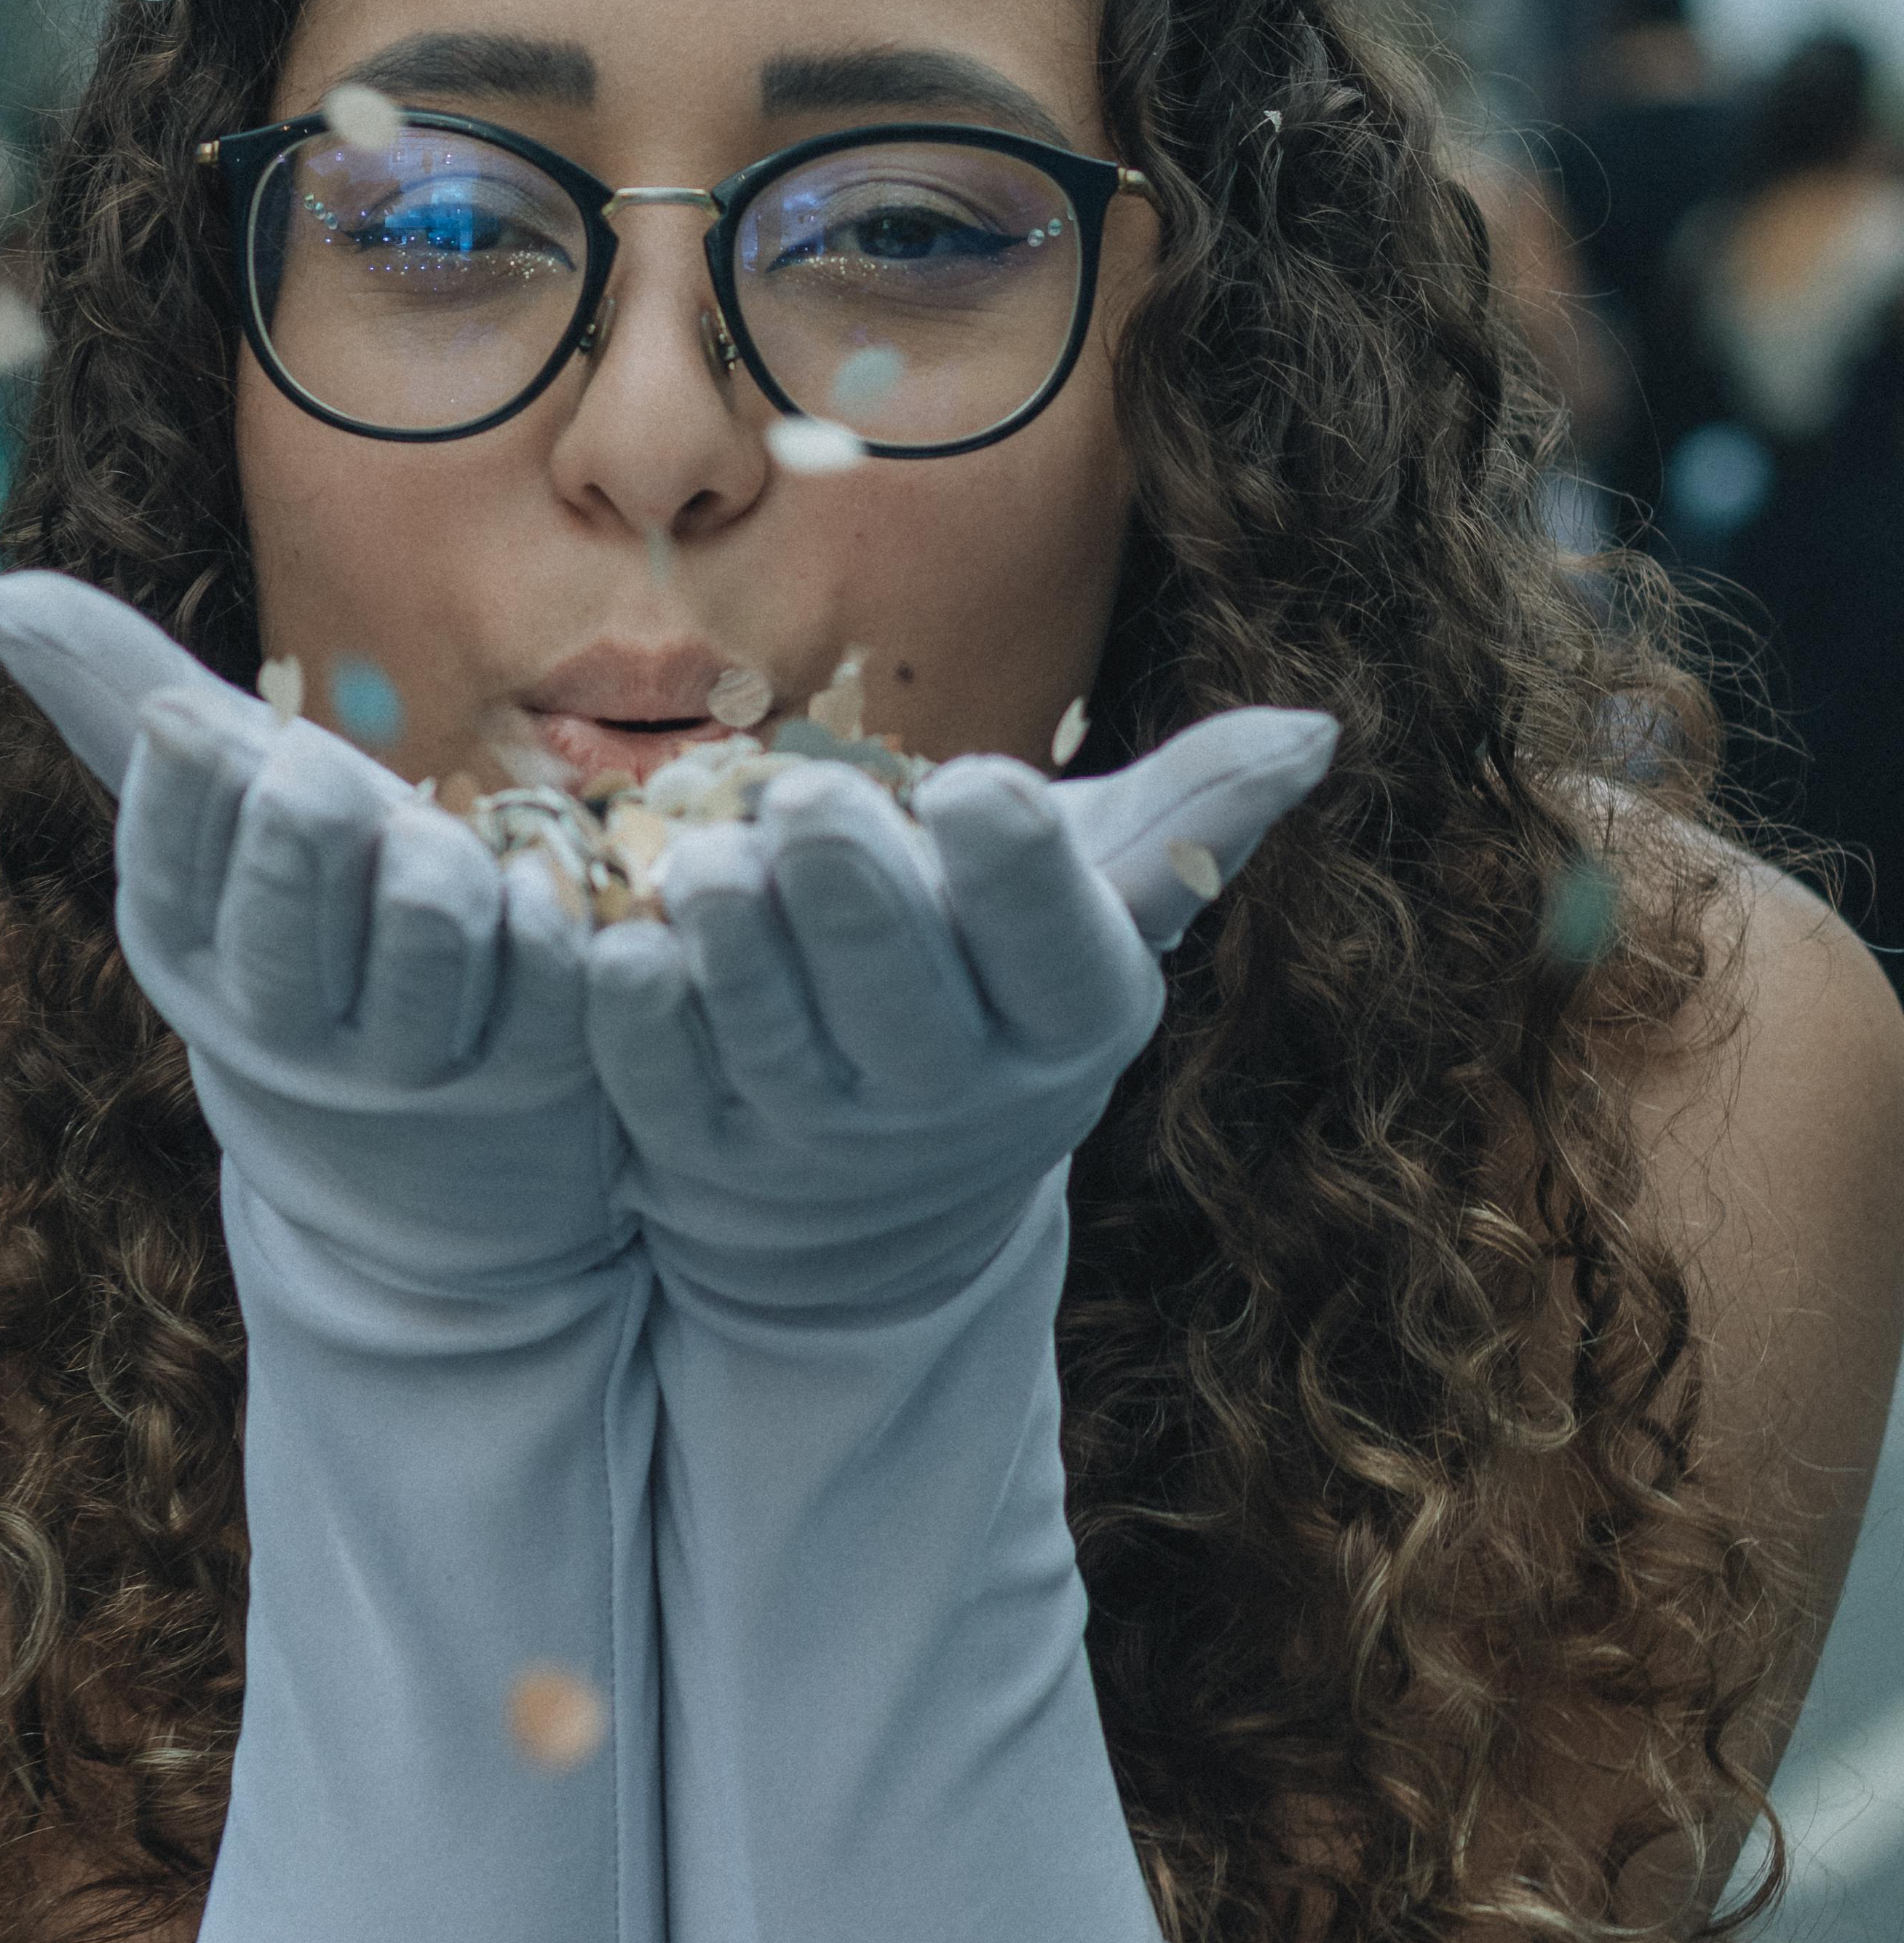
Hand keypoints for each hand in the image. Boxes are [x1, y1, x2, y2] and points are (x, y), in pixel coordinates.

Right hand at [0, 575, 622, 1290]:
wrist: (424, 1178)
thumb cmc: (304, 932)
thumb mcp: (206, 834)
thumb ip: (112, 699)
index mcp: (184, 951)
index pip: (164, 839)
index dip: (198, 760)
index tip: (213, 725)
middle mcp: (280, 1025)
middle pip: (295, 853)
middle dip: (316, 790)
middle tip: (328, 781)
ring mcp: (408, 1060)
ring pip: (429, 902)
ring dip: (434, 843)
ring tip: (427, 843)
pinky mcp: (535, 1067)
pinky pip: (546, 951)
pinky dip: (541, 895)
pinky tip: (528, 888)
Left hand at [583, 711, 1337, 1318]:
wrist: (879, 1214)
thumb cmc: (994, 985)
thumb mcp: (1096, 913)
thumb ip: (1192, 817)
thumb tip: (1316, 728)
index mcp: (1066, 1017)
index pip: (1056, 953)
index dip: (1014, 876)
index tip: (973, 786)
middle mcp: (950, 1089)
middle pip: (900, 993)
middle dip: (853, 889)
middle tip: (805, 797)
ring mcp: (820, 1132)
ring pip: (772, 1030)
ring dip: (736, 938)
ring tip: (713, 855)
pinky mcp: (701, 1151)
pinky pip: (657, 1077)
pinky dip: (640, 1010)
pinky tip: (626, 944)